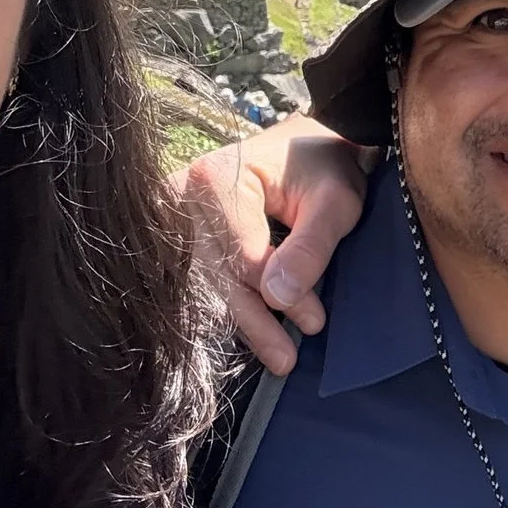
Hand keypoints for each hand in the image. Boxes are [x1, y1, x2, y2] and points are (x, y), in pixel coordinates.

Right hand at [174, 116, 368, 372]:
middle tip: (290, 360)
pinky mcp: (174, 234)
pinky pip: (198, 281)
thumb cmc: (323, 169)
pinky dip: (228, 307)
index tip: (314, 322)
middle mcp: (182, 196)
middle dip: (256, 322)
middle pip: (218, 276)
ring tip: (280, 357)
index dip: (279, 296)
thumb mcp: (335, 201)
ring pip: (206, 285)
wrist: (304, 147)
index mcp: (218, 180)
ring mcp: (171, 216)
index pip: (243, 257)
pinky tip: (252, 334)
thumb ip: (311, 246)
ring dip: (243, 322)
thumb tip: (279, 298)